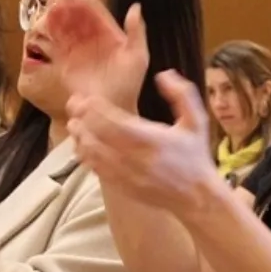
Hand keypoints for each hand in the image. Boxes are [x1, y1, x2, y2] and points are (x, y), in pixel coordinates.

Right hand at [57, 2, 149, 112]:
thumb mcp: (137, 57)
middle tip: (60, 1)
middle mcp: (92, 40)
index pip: (95, 14)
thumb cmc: (128, 85)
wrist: (112, 108)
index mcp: (109, 35)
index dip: (85, 4)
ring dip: (58, 19)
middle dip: (68, 9)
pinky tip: (47, 27)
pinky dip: (51, 36)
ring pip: (65, 30)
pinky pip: (56, 46)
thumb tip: (135, 6)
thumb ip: (137, 32)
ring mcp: (78, 51)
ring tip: (53, 12)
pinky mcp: (66, 63)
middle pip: (77, 19)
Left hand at [68, 72, 223, 217]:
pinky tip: (83, 144)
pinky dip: (86, 156)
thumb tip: (163, 75)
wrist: (196, 197)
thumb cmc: (195, 155)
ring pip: (93, 154)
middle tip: (73, 105)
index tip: (85, 98)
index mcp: (151, 139)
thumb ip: (182, 94)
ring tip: (74, 123)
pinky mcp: (121, 186)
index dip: (95, 108)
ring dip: (80, 137)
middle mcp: (134, 158)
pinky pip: (96, 169)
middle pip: (97, 136)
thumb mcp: (197, 121)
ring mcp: (125, 175)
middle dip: (81, 118)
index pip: (114, 121)